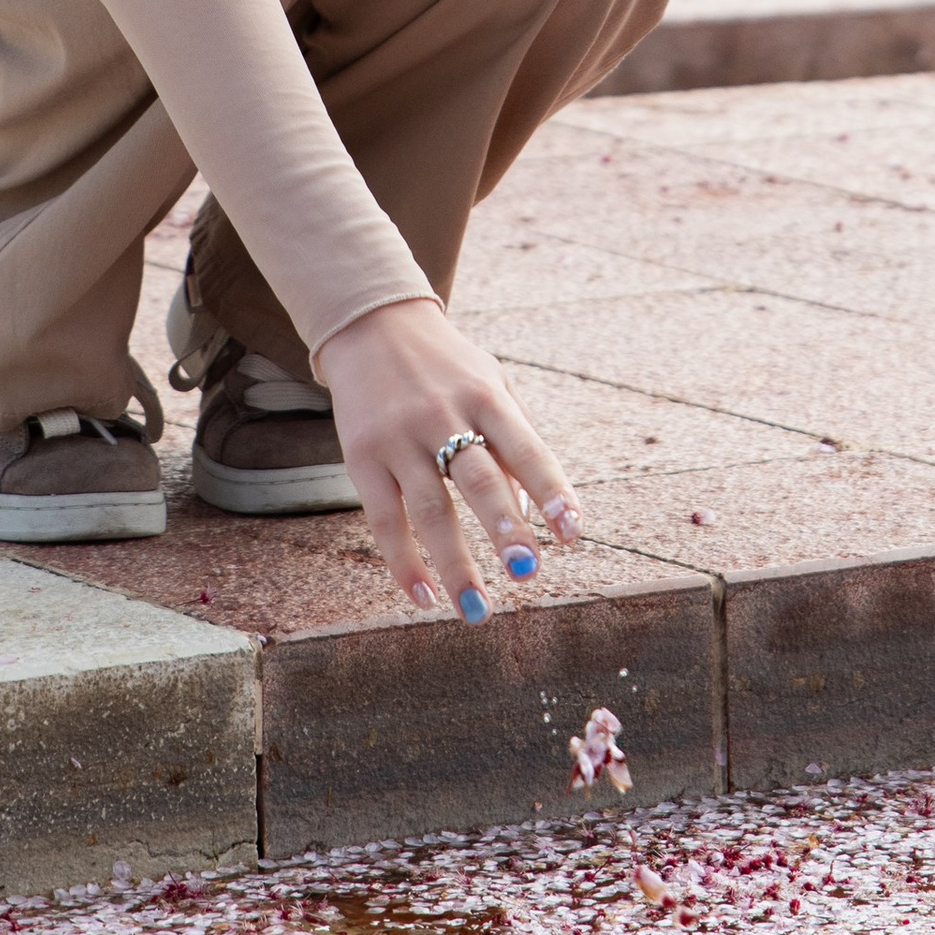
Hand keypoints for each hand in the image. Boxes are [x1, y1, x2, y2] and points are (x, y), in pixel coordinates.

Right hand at [312, 296, 583, 614]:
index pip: (526, 448)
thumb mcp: (490, 384)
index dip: (551, 490)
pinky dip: (404, 562)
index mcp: (485, 396)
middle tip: (527, 573)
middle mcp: (442, 415)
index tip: (572, 533)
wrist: (371, 325)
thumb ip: (516, 443)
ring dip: (455, 564)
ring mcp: (399, 437)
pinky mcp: (362, 456)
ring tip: (478, 610)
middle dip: (504, 528)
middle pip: (477, 479)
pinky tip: (423, 596)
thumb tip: (535, 519)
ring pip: (429, 509)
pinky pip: (384, 518)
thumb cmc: (447, 367)